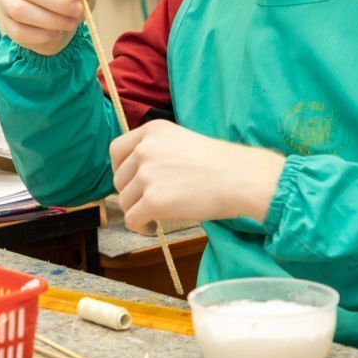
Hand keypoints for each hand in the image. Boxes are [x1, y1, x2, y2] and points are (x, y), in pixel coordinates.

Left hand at [109, 121, 285, 229]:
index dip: (121, 170)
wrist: (242, 179)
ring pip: (124, 201)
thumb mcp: (182, 141)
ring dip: (137, 211)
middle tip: (151, 203)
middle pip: (119, 179)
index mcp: (152, 131)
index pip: (116, 150)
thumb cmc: (220, 165)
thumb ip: (156, 151)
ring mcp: (147, 174)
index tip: (131, 182)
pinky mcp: (153, 200)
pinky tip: (153, 226)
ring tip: (156, 215)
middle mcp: (145, 149)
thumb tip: (135, 175)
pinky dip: (140, 226)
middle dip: (132, 194)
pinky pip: (132, 219)